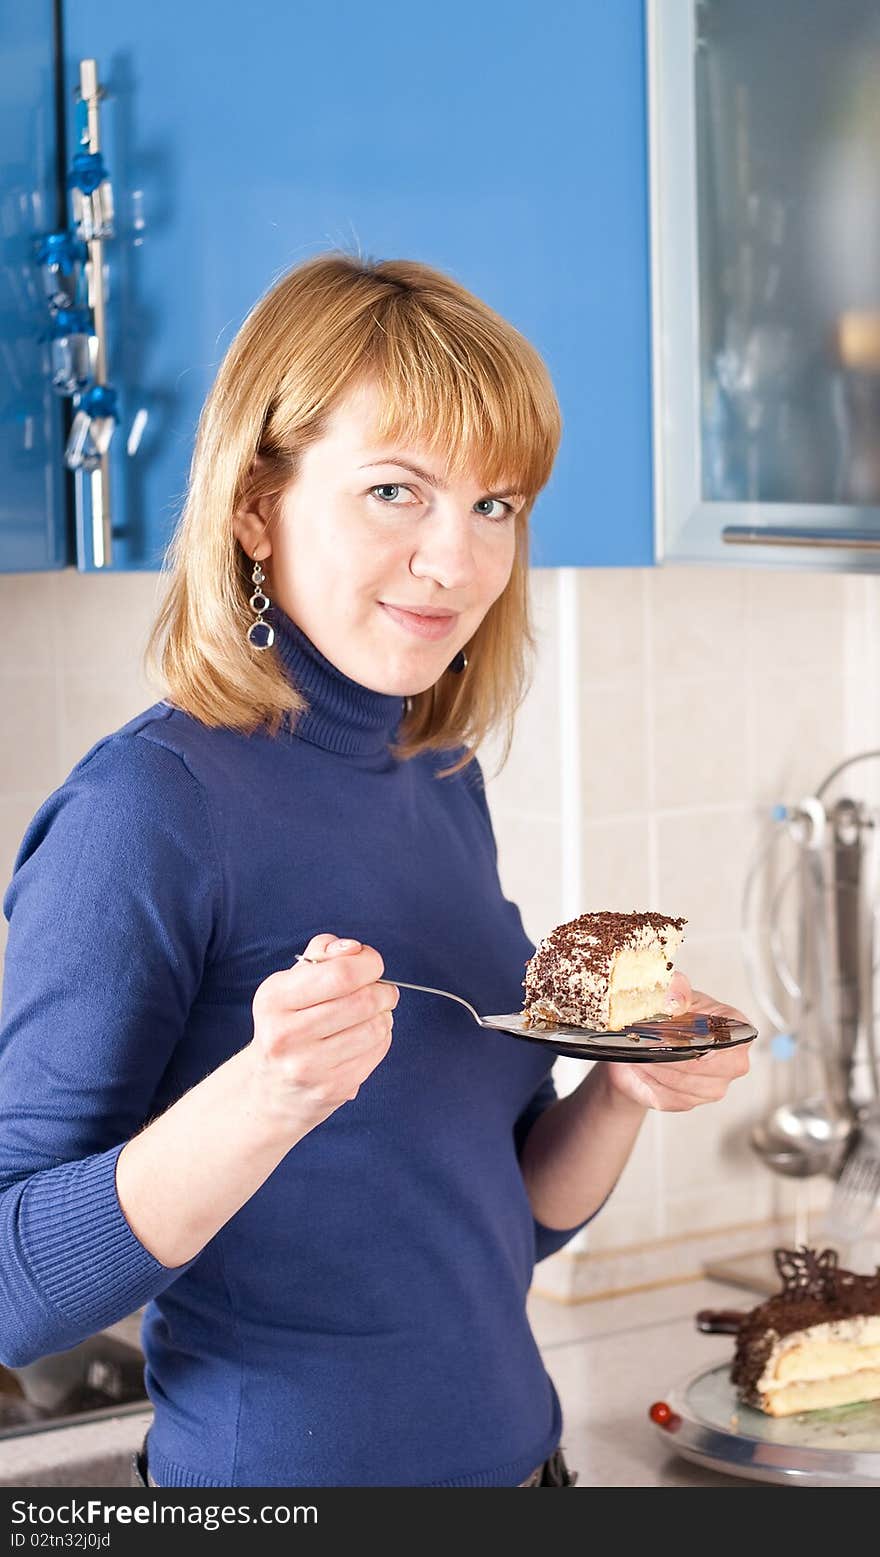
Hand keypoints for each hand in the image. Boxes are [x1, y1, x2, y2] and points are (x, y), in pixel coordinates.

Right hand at [246, 932, 397, 1136]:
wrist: (273, 1087)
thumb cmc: (289, 1022)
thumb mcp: (291, 982)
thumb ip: (322, 954)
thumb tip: (354, 948)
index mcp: (275, 1000)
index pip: (340, 973)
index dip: (368, 963)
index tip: (371, 963)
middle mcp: (286, 1035)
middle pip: (362, 1001)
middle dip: (383, 990)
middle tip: (382, 989)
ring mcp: (309, 1066)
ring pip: (374, 1028)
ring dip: (385, 1015)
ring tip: (374, 1013)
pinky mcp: (332, 1088)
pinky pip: (377, 1052)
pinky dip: (382, 1038)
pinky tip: (366, 1036)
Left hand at [603, 971, 753, 1112]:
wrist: (642, 1046)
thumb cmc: (668, 1017)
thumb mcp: (671, 993)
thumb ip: (676, 988)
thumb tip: (675, 1000)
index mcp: (736, 1030)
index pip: (729, 1039)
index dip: (700, 1036)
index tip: (675, 1032)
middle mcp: (733, 1062)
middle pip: (702, 1065)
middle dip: (669, 1052)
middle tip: (646, 1038)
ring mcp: (713, 1087)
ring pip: (681, 1081)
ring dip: (655, 1065)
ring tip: (640, 1048)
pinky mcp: (688, 1102)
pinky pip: (667, 1096)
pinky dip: (649, 1080)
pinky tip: (642, 1065)